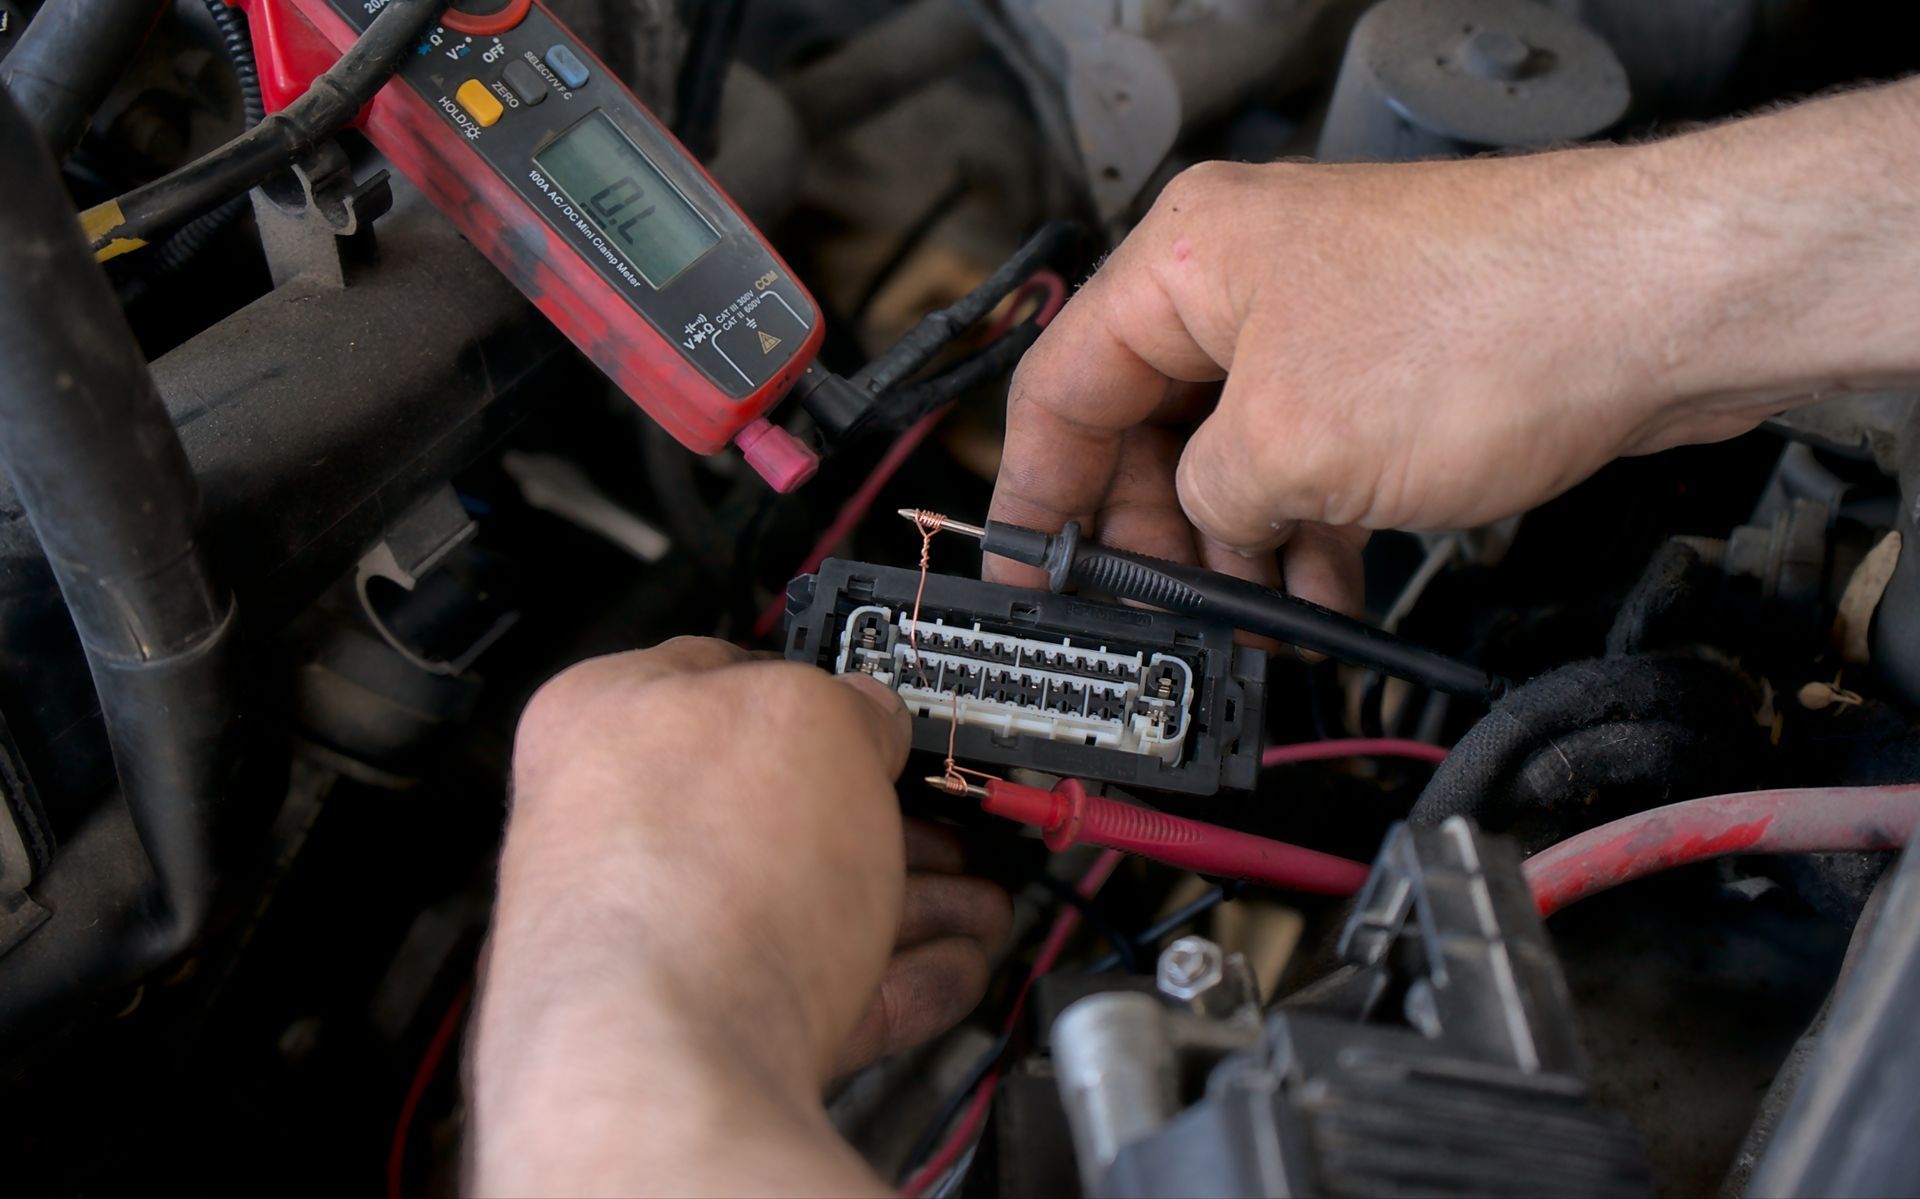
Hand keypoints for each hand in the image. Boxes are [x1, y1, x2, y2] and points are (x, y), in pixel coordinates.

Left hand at [470, 639, 1004, 1195]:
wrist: (670, 1067)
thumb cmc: (698, 881)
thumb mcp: (810, 718)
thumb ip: (845, 704)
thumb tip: (868, 719)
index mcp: (607, 721)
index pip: (721, 676)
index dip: (817, 687)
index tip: (879, 713)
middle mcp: (620, 832)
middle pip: (779, 809)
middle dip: (887, 818)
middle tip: (949, 821)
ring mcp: (663, 939)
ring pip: (810, 903)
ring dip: (912, 902)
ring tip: (981, 903)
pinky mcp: (711, 1030)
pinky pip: (818, 990)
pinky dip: (894, 979)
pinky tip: (951, 969)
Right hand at [990, 81, 1919, 614]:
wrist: (1664, 305)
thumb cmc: (1488, 326)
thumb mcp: (1288, 449)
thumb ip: (1205, 500)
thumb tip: (1203, 527)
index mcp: (1186, 261)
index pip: (1062, 387)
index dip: (1030, 494)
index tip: (1018, 574)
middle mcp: (1245, 275)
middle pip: (1148, 423)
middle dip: (1152, 532)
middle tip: (1153, 617)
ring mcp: (1323, 313)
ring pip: (1235, 448)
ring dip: (1237, 543)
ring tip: (1249, 622)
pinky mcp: (1392, 354)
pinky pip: (1312, 452)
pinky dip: (1307, 525)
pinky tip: (1323, 592)